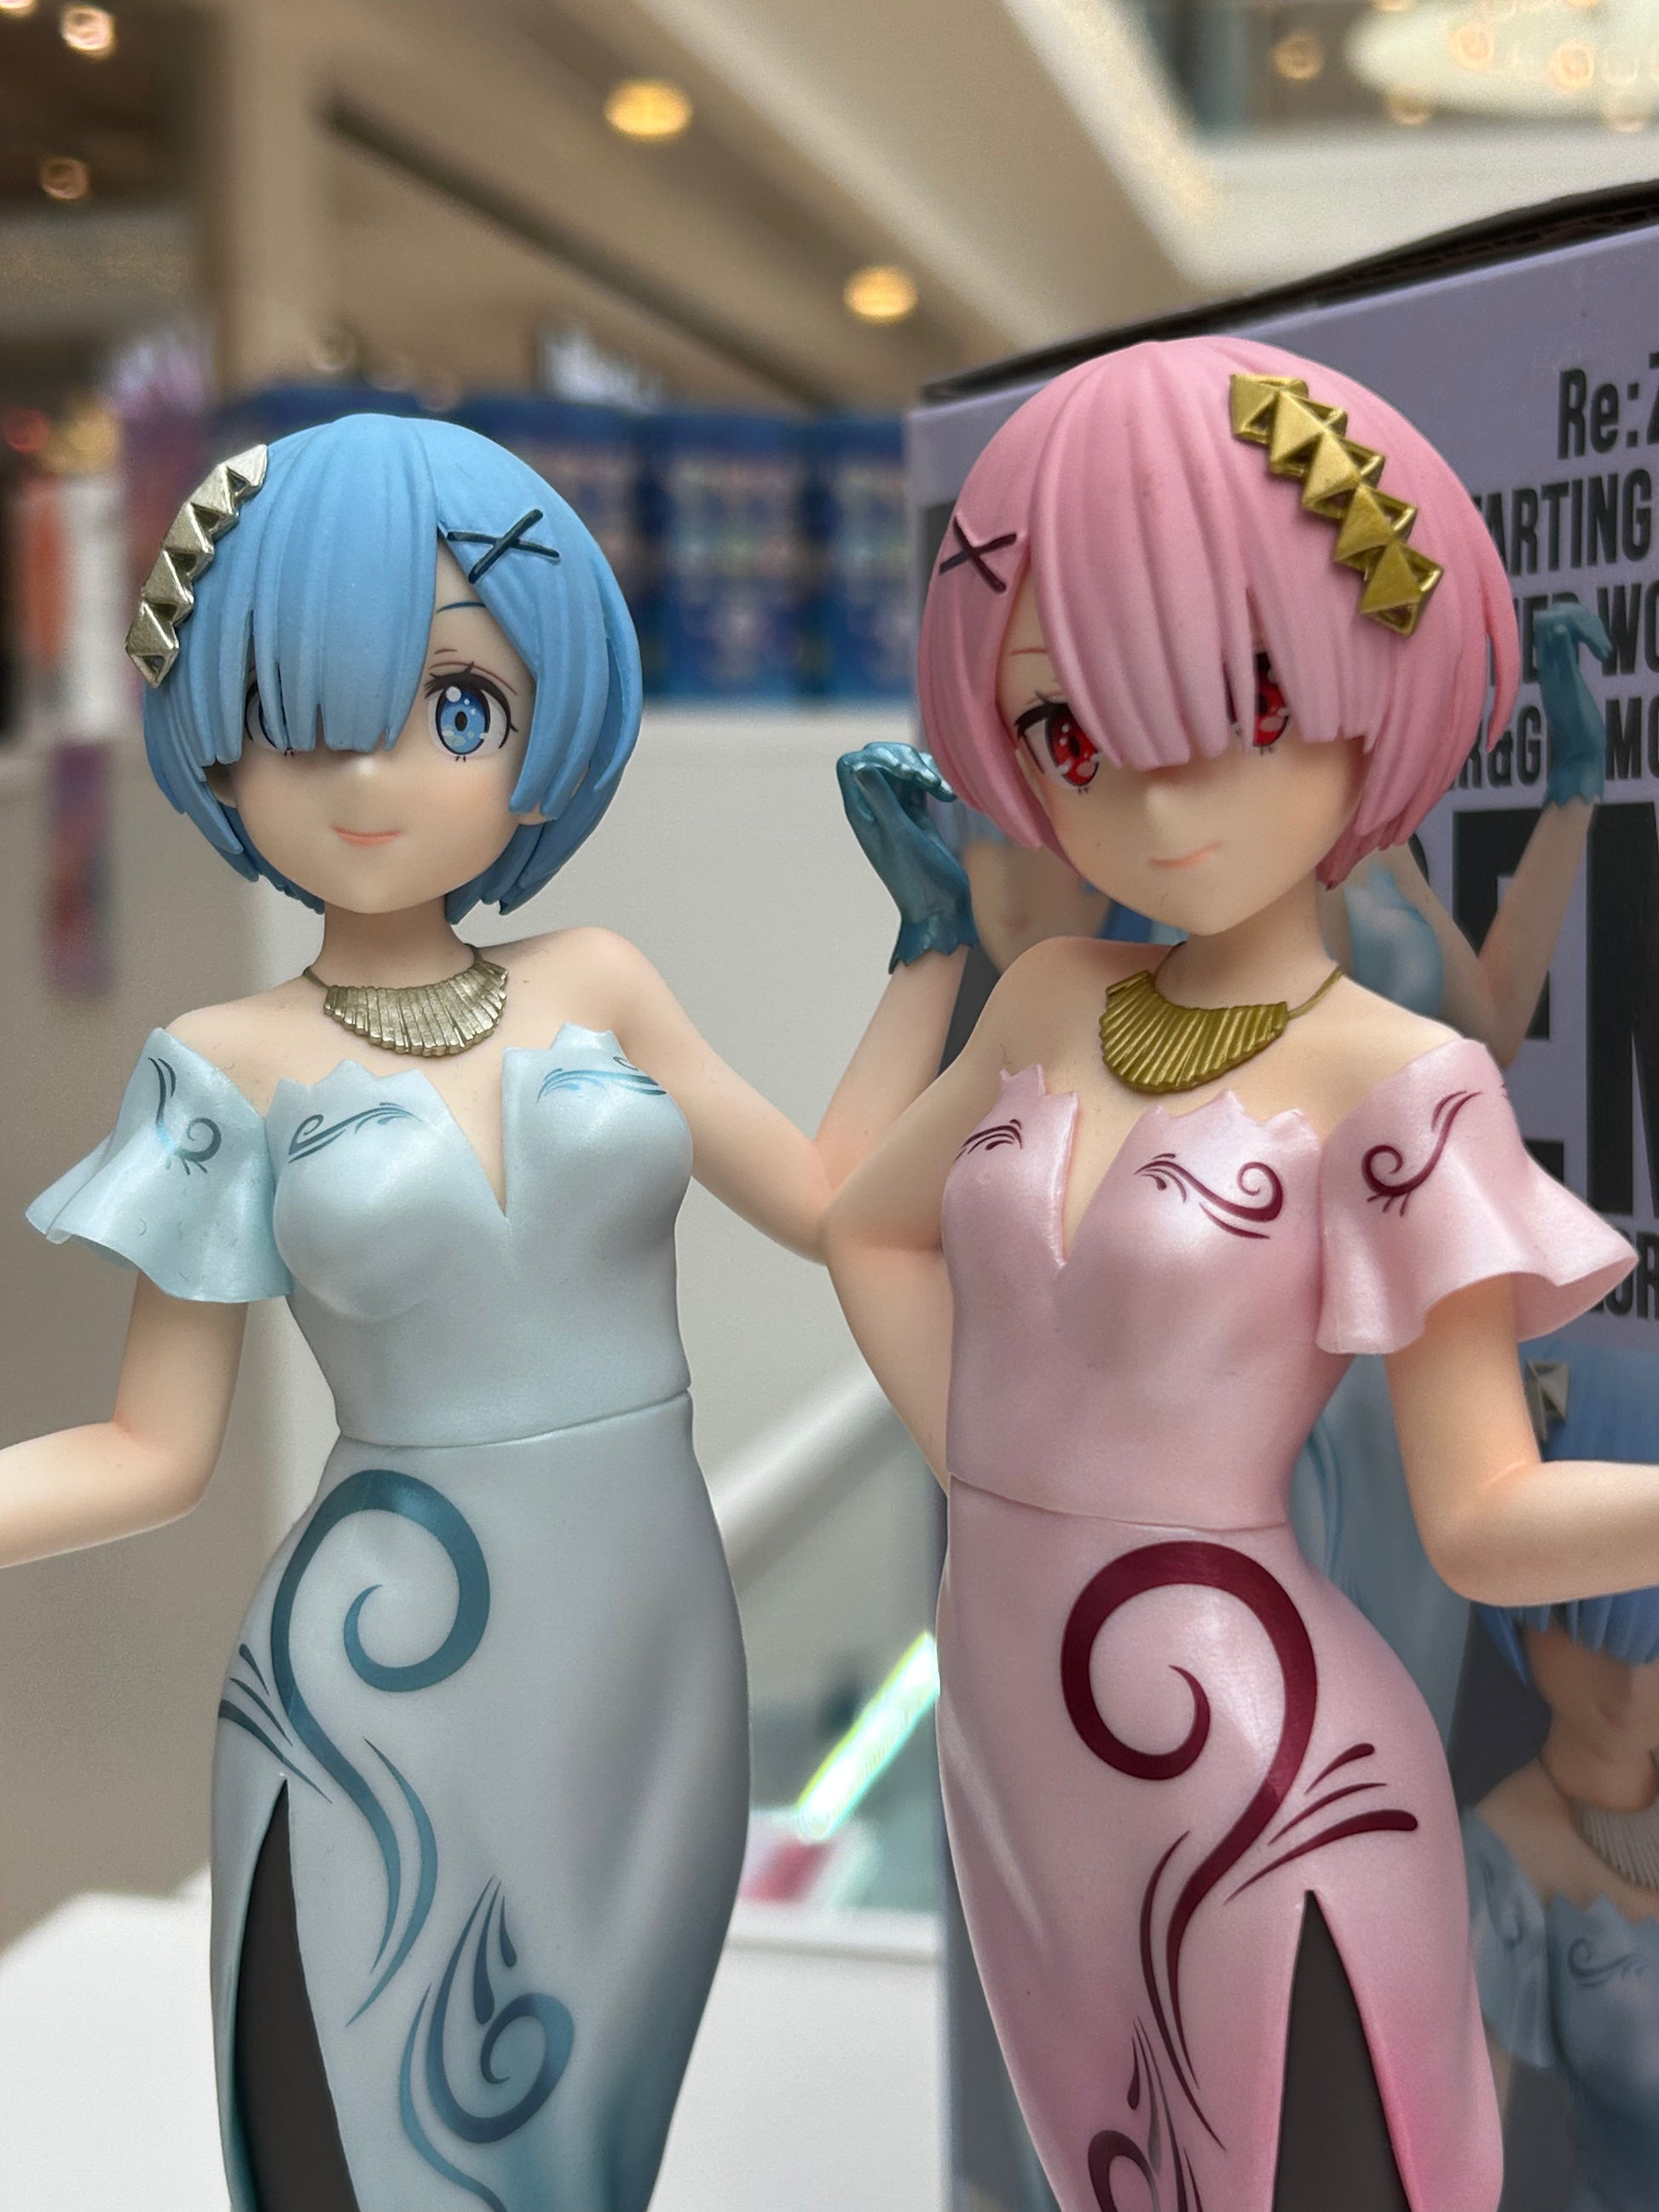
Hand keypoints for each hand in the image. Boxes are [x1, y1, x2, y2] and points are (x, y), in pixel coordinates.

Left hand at [837, 743, 978, 969]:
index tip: (902, 772)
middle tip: (925, 777)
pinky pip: (921, 781)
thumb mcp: (899, 835)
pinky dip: (935, 780)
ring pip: (903, 767)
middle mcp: (875, 808)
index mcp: (862, 813)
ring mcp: (896, 810)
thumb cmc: (917, 876)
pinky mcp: (917, 814)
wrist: (940, 906)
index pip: (851, 765)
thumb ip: (880, 799)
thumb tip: (860, 764)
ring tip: (943, 789)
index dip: (874, 757)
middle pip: (878, 759)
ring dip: (924, 768)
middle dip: (904, 758)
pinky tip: (949, 796)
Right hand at [1536, 600, 1610, 808]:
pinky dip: (1567, 637)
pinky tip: (1574, 635)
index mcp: (1549, 670)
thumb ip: (1566, 668)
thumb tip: (1569, 650)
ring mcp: (1555, 679)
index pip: (1548, 624)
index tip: (1595, 641)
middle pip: (1548, 620)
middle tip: (1601, 644)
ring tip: (1604, 652)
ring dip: (1586, 628)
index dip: (1571, 617)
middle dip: (1580, 617)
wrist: (1578, 758)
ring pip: (1555, 629)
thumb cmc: (1579, 729)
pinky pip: (1562, 655)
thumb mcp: (1571, 690)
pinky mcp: (1566, 688)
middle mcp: (1549, 671)